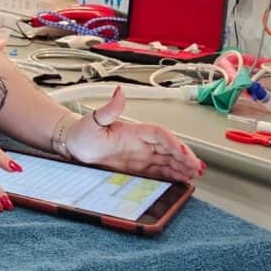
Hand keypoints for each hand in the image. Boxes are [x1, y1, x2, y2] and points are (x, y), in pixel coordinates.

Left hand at [65, 86, 204, 180]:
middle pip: (168, 148)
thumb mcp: (94, 121)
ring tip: (195, 174)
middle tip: (197, 167)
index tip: (181, 152)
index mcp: (133, 131)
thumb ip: (109, 109)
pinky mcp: (136, 168)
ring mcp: (140, 156)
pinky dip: (172, 175)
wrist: (72, 148)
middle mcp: (140, 143)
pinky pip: (158, 172)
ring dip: (182, 166)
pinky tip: (182, 179)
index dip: (172, 142)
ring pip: (167, 160)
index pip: (159, 134)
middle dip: (185, 157)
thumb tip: (119, 92)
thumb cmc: (82, 133)